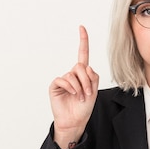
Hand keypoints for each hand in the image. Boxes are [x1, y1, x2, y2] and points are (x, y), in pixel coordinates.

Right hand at [49, 25, 98, 148]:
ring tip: (80, 97)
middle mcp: (73, 74)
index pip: (83, 54)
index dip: (83, 41)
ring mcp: (64, 80)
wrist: (75, 121)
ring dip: (80, 87)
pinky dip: (70, 87)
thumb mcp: (94, 91)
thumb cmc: (84, 108)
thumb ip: (93, 77)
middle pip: (80, 66)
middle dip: (86, 80)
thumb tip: (86, 66)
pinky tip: (72, 94)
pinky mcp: (56, 85)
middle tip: (87, 93)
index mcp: (83, 74)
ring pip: (73, 74)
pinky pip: (64, 79)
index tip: (81, 27)